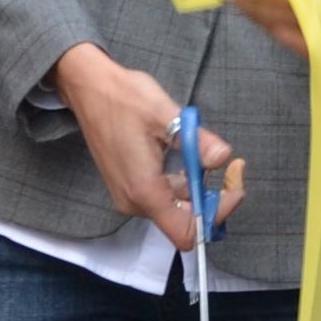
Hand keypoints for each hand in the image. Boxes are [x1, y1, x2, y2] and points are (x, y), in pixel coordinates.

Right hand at [53, 43, 244, 251]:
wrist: (89, 88)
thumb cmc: (122, 97)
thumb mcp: (166, 114)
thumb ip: (197, 141)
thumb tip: (223, 158)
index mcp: (144, 190)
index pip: (188, 232)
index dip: (216, 214)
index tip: (231, 183)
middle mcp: (135, 201)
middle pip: (186, 222)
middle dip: (213, 197)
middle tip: (231, 166)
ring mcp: (130, 195)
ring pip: (178, 207)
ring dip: (198, 185)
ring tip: (203, 150)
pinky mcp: (130, 186)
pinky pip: (166, 195)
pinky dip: (183, 180)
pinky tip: (186, 153)